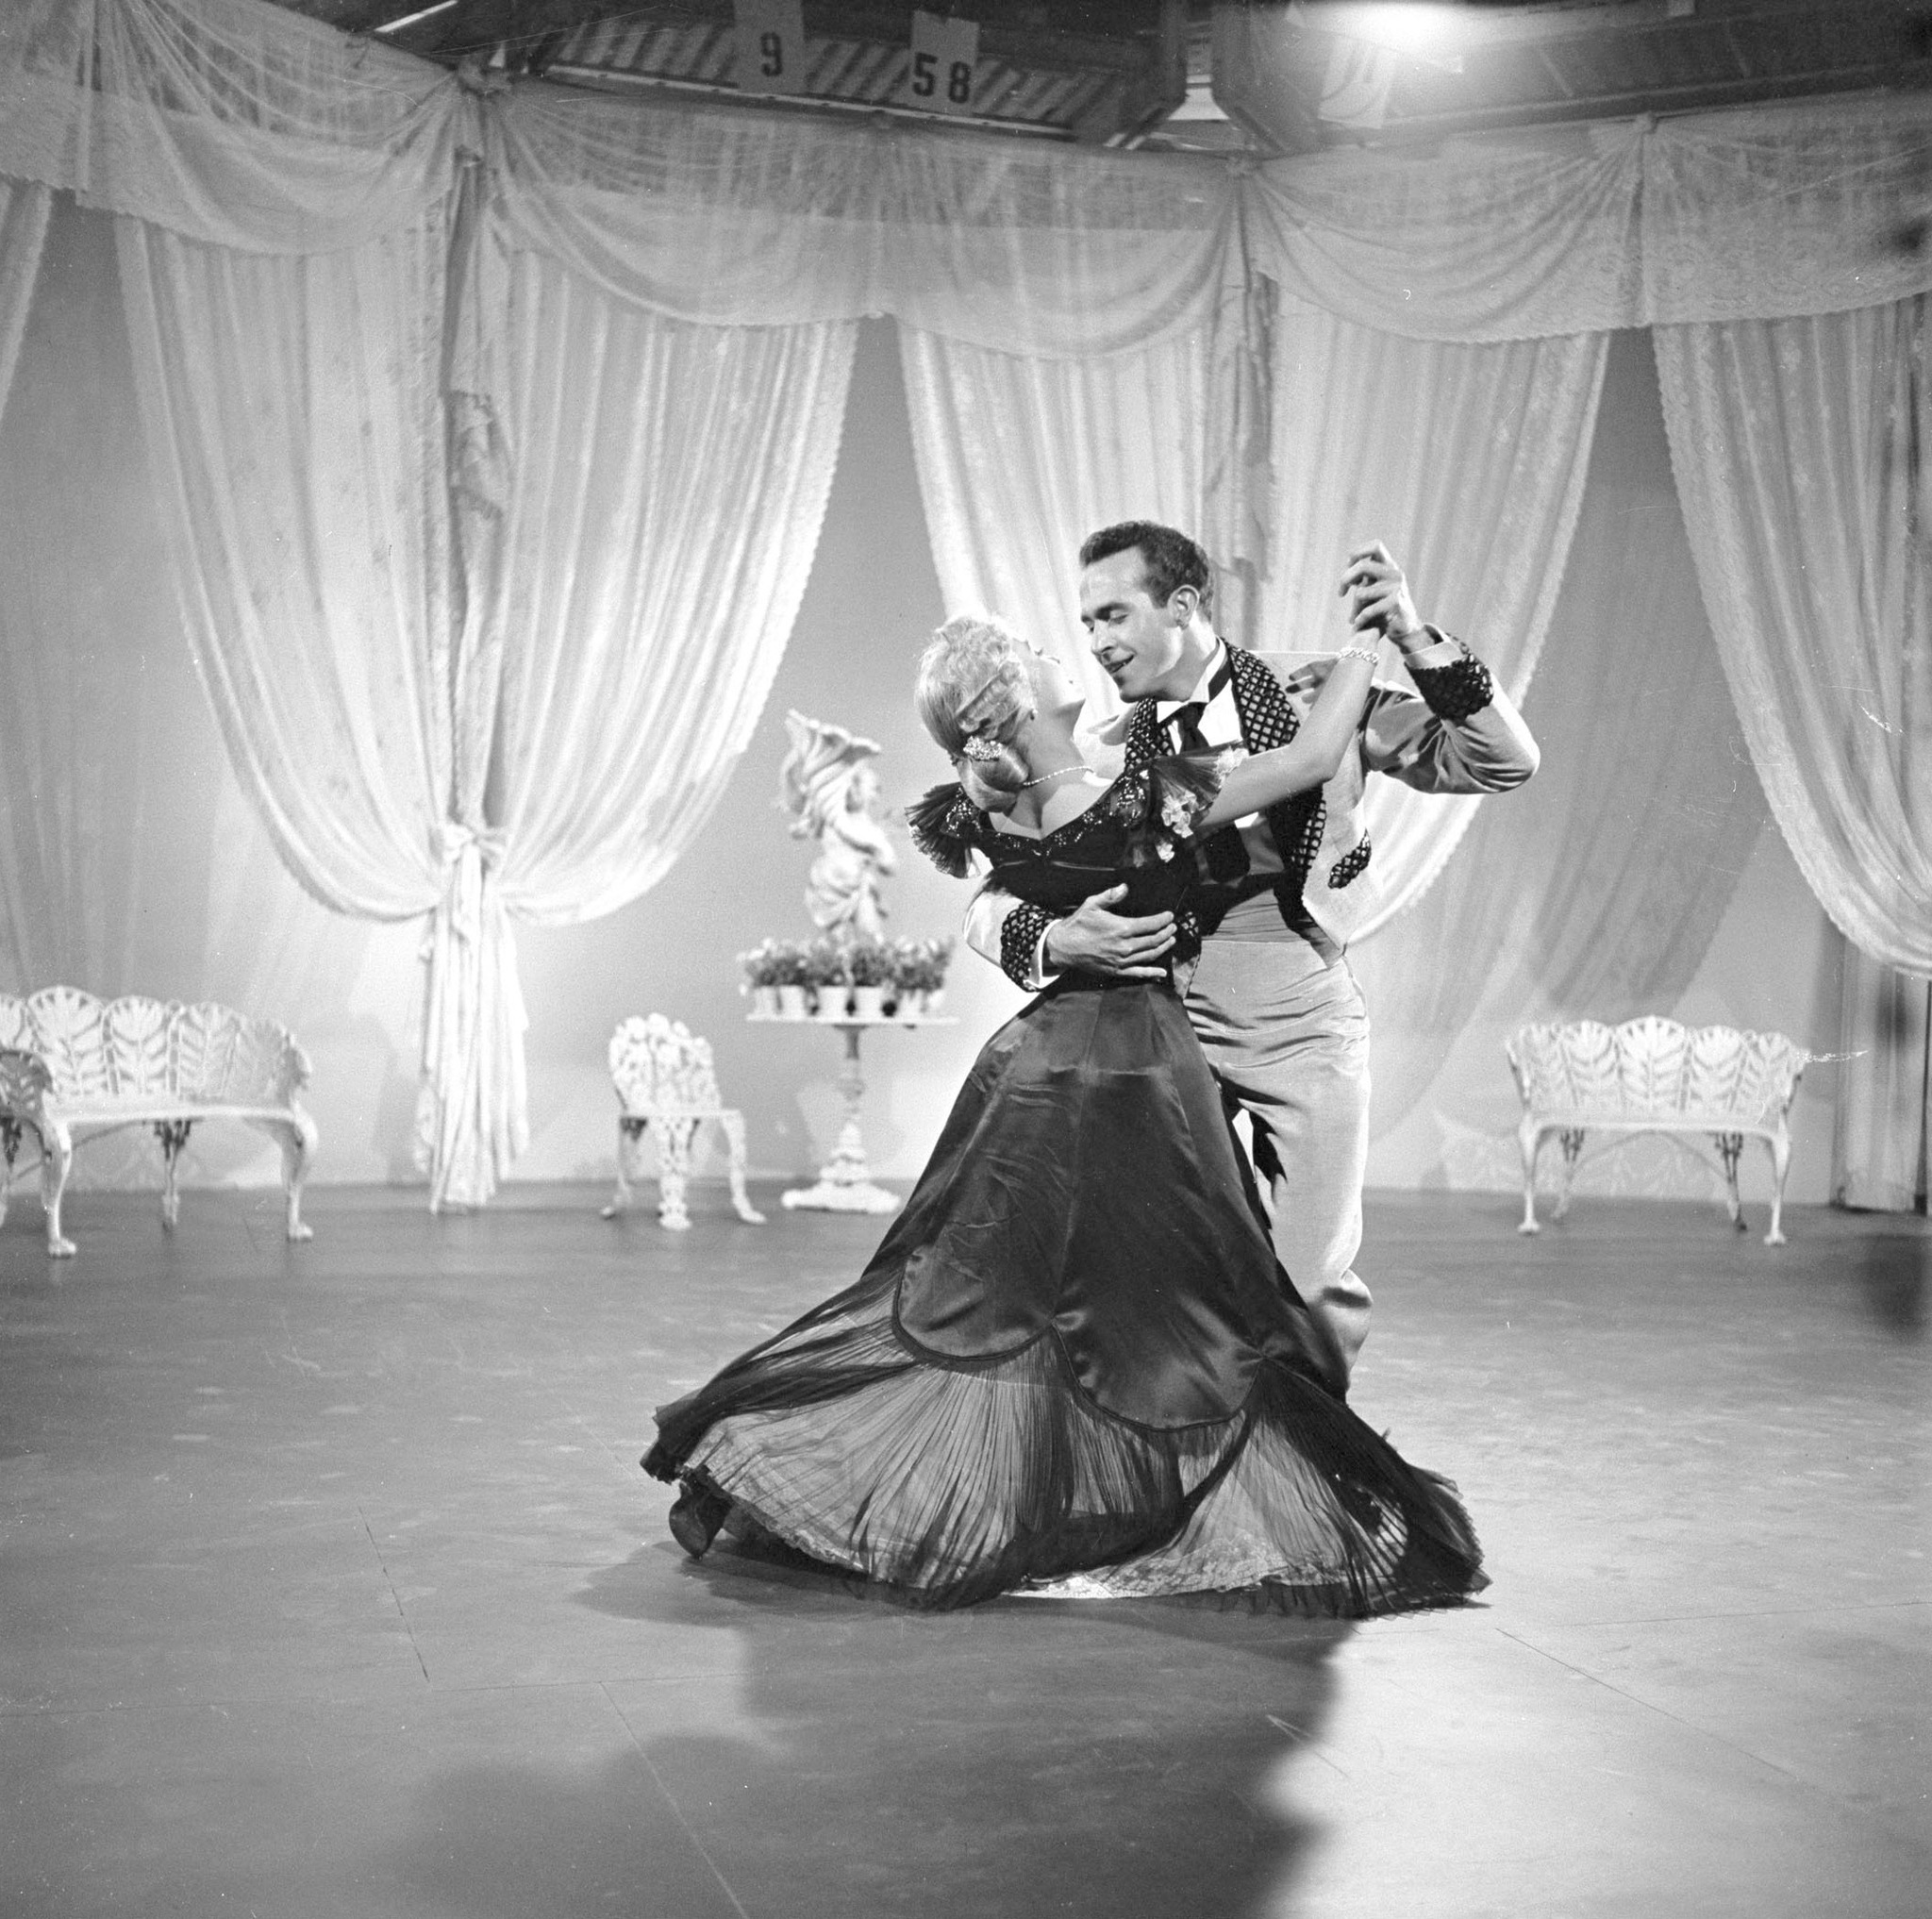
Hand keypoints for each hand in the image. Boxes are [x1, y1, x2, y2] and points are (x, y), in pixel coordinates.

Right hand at [1043, 884, 1174, 979]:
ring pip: (1150, 955)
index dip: (1163, 920)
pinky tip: (1162, 972)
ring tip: (1171, 940)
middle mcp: (1124, 946)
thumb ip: (1110, 896)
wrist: (1062, 947)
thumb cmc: (1077, 924)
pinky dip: (1152, 972)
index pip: (1150, 924)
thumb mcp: (1091, 905)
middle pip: (1154, 940)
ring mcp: (1121, 960)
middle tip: (1173, 927)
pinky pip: (1139, 973)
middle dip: (1166, 933)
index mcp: (1121, 928)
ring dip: (1163, 947)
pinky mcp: (1116, 970)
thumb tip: (1124, 887)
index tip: (1169, 916)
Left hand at [1339, 541, 1424, 649]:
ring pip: (1361, 592)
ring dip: (1354, 608)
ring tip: (1355, 618)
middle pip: (1363, 566)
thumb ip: (1366, 576)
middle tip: (1341, 593)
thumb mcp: (1376, 588)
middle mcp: (1395, 573)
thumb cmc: (1385, 608)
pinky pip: (1367, 610)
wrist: (1406, 629)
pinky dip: (1359, 619)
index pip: (1375, 545)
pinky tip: (1357, 625)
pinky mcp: (1396, 603)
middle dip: (1345, 579)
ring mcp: (1397, 587)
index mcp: (1390, 566)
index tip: (1348, 568)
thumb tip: (1349, 566)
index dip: (1357, 554)